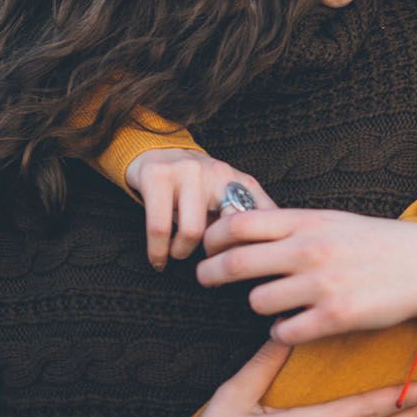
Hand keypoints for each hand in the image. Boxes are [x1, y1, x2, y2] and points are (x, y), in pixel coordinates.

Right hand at [125, 149, 276, 269]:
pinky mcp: (157, 175)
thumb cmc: (195, 188)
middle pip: (230, 230)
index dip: (252, 251)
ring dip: (182, 252)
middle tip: (207, 266)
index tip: (239, 267)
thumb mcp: (226, 200)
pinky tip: (159, 259)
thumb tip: (256, 261)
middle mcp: (218, 172)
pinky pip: (160, 228)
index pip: (259, 223)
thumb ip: (242, 224)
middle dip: (217, 258)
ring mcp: (187, 171)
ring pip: (193, 231)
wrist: (157, 149)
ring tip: (177, 254)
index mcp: (240, 182)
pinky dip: (158, 251)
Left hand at [197, 210, 416, 343]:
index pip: (239, 222)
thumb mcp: (330, 221)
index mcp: (306, 221)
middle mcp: (309, 250)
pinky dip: (281, 331)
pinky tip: (291, 325)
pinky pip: (285, 332)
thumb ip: (289, 225)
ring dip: (257, 304)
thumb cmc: (374, 243)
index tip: (208, 245)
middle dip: (210, 272)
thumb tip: (239, 226)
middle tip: (205, 277)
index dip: (214, 235)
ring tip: (270, 302)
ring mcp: (322, 284)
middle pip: (236, 262)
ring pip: (258, 301)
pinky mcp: (335, 317)